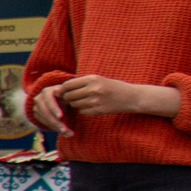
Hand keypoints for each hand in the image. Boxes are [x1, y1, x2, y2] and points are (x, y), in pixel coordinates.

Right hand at [30, 84, 68, 131]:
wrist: (61, 99)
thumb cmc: (68, 96)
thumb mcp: (69, 94)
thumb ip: (67, 95)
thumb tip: (59, 93)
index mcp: (47, 91)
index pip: (49, 100)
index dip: (54, 108)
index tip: (61, 116)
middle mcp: (39, 98)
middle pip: (44, 111)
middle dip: (54, 122)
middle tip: (64, 129)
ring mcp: (36, 107)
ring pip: (43, 119)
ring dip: (55, 127)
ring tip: (68, 133)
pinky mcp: (37, 115)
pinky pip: (44, 123)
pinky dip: (54, 129)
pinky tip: (64, 132)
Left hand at [58, 75, 181, 118]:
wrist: (131, 97)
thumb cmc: (112, 87)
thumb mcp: (98, 79)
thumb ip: (80, 83)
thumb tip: (59, 89)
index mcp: (92, 79)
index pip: (67, 85)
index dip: (63, 89)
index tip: (63, 91)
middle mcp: (93, 89)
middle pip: (69, 96)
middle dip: (68, 97)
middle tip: (74, 97)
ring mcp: (95, 101)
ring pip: (74, 104)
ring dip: (76, 104)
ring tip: (85, 100)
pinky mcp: (98, 111)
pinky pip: (81, 112)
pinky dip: (83, 110)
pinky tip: (91, 106)